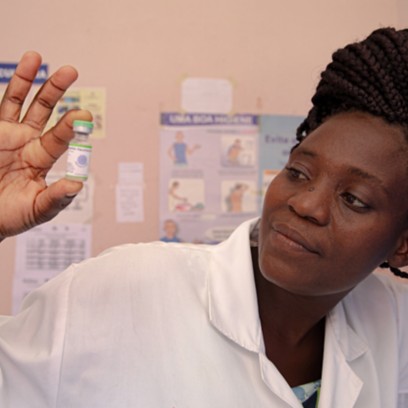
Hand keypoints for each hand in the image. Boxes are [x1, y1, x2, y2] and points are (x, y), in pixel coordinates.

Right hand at [0, 51, 91, 240]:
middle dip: (55, 91)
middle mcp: (26, 142)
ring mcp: (6, 135)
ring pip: (18, 102)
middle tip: (70, 71)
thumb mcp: (37, 210)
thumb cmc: (11, 216)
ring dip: (27, 80)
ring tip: (36, 57)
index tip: (83, 115)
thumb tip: (77, 185)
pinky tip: (14, 74)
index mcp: (41, 159)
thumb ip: (57, 199)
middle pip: (43, 111)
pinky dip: (7, 91)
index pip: (59, 138)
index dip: (70, 126)